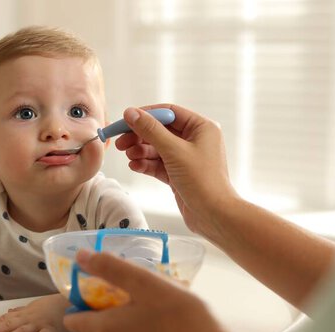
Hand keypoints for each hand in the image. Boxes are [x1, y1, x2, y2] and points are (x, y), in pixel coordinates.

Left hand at [0, 294, 70, 331]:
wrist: (73, 299)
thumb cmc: (55, 303)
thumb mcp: (36, 305)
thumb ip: (21, 310)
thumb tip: (9, 312)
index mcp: (26, 313)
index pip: (6, 318)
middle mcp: (30, 318)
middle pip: (10, 324)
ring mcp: (41, 324)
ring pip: (23, 331)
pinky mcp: (52, 330)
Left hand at [63, 250, 252, 331]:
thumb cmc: (182, 318)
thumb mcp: (146, 282)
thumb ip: (112, 268)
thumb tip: (83, 257)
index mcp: (107, 329)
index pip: (74, 322)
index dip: (77, 307)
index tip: (89, 295)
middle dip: (89, 327)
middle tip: (108, 308)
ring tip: (131, 319)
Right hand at [115, 105, 237, 235]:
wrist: (214, 215)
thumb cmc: (202, 180)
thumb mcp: (173, 151)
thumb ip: (150, 130)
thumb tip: (130, 113)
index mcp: (201, 127)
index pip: (168, 113)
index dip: (145, 115)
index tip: (125, 120)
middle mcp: (195, 140)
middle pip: (160, 131)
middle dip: (139, 136)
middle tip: (120, 142)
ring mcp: (187, 158)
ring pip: (157, 149)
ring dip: (141, 151)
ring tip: (129, 156)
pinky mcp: (179, 174)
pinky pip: (159, 164)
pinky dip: (146, 164)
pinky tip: (135, 166)